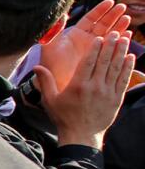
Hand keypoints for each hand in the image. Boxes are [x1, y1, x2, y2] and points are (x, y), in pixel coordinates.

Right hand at [34, 32, 134, 148]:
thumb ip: (46, 81)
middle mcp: (94, 87)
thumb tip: (37, 66)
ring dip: (121, 52)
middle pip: (104, 62)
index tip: (100, 38)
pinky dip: (128, 68)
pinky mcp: (116, 98)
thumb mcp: (50, 100)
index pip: (89, 62)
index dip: (95, 49)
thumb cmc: (64, 117)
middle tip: (115, 32)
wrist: (81, 135)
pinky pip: (124, 80)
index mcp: (78, 86)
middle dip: (110, 46)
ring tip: (125, 39)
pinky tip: (131, 57)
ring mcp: (107, 93)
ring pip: (116, 68)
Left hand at [38, 0, 129, 91]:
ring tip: (127, 19)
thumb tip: (59, 16)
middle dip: (113, 15)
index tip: (110, 2)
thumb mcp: (49, 48)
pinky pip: (113, 48)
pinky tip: (128, 35)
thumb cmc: (50, 66)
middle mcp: (86, 41)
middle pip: (102, 24)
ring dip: (119, 26)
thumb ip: (53, 32)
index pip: (90, 19)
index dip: (100, 10)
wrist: (55, 85)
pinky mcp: (101, 59)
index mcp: (75, 35)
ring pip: (110, 34)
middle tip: (122, 7)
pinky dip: (121, 41)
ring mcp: (95, 50)